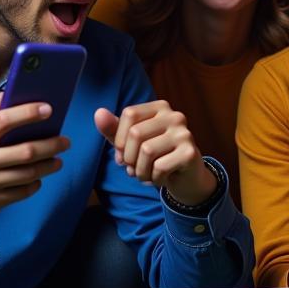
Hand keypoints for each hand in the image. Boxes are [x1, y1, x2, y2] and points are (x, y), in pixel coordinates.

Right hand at [0, 93, 67, 248]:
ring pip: (29, 173)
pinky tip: (38, 177)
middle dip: (52, 144)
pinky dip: (35, 183)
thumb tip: (9, 93)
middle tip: (65, 141)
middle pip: (26, 150)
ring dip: (49, 165)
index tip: (49, 109)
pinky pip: (23, 191)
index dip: (28, 112)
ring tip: (57, 160)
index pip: (4, 120)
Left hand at [94, 101, 215, 206]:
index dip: (120, 138)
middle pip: (136, 133)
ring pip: (147, 151)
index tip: (124, 154)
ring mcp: (185, 134)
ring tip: (147, 175)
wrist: (185, 179)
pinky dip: (154, 179)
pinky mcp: (190, 153)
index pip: (129, 114)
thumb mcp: (130, 144)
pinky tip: (161, 179)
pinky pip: (159, 167)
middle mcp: (175, 117)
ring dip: (141, 172)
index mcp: (160, 108)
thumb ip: (113, 129)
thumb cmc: (155, 158)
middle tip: (135, 169)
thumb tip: (99, 113)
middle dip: (129, 158)